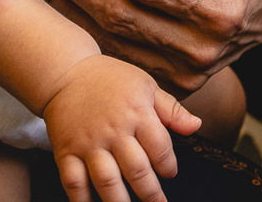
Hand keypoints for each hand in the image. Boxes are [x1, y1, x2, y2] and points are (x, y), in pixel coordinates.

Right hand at [45, 54, 199, 201]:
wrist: (67, 73)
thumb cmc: (111, 79)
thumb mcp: (147, 85)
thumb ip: (172, 110)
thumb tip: (196, 126)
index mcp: (137, 113)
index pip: (160, 148)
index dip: (168, 166)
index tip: (170, 174)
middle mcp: (114, 131)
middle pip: (137, 170)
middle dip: (151, 193)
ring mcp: (88, 143)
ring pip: (107, 181)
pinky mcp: (65, 151)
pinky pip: (73, 182)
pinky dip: (83, 200)